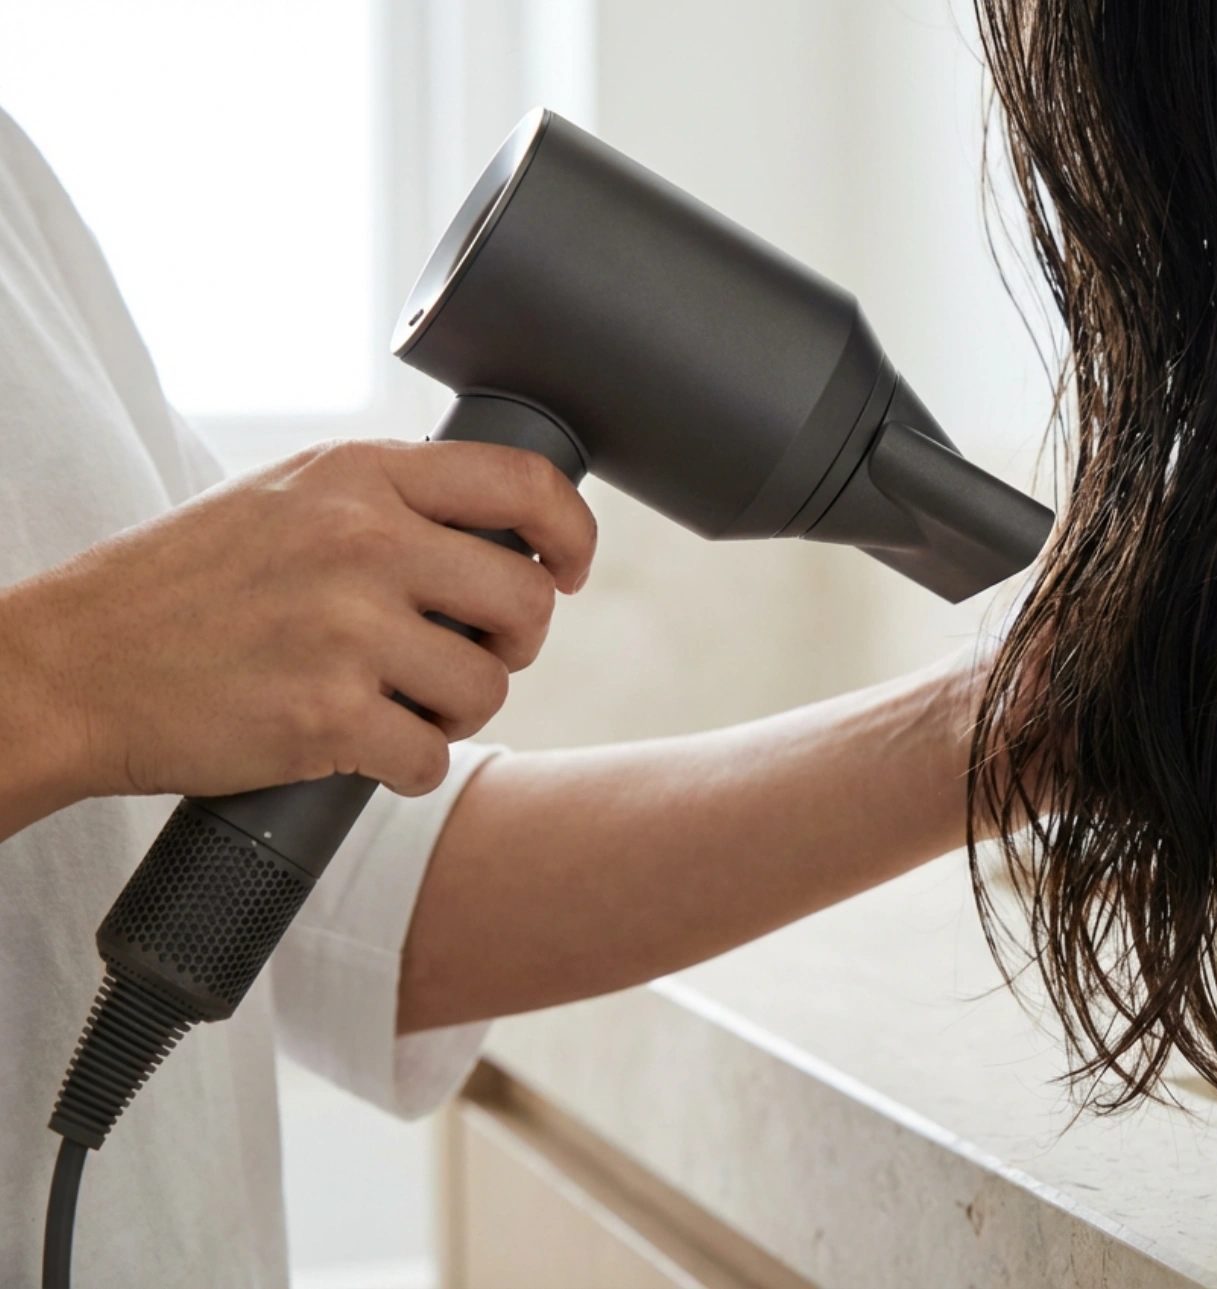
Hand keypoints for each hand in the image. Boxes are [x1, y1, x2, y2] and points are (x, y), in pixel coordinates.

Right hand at [0, 438, 596, 831]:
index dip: (573, 532)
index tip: (570, 568)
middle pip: (527, 600)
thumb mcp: (283, 498)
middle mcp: (362, 541)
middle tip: (472, 655)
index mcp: (359, 475)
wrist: (68, 668)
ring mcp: (345, 630)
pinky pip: (431, 757)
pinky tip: (372, 752)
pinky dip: (410, 767)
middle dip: (514, 643)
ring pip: (487, 688)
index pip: (525, 483)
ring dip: (457, 711)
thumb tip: (500, 528)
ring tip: (402, 704)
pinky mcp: (325, 718)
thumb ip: (384, 500)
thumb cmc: (179, 587)